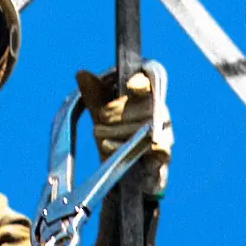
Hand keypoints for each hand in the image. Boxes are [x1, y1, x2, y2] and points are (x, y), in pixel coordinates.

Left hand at [74, 61, 173, 195]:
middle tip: (99, 118)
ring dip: (116, 131)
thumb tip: (81, 73)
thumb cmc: (115, 135)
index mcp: (147, 95)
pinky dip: (125, 147)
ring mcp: (164, 132)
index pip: (151, 81)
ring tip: (99, 134)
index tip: (130, 87)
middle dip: (117, 112)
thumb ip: (93, 94)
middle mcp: (160, 111)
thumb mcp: (100, 114)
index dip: (142, 82)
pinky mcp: (164, 153)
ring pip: (144, 127)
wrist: (125, 173)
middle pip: (144, 106)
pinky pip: (151, 147)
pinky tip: (108, 147)